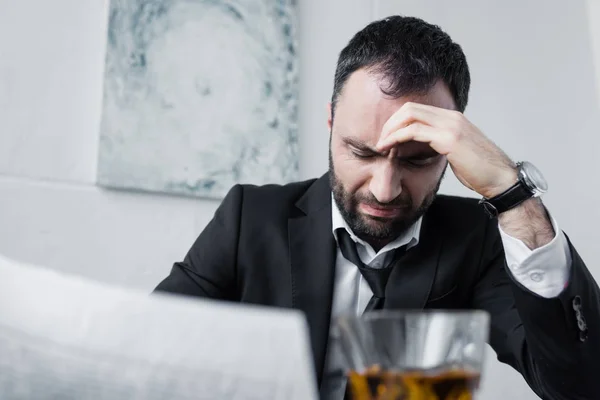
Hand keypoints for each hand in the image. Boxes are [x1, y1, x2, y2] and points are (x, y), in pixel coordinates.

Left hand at [376, 102, 516, 198]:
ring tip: (380, 145)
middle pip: (410, 108)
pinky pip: (414, 131)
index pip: (418, 110)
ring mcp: (451, 125)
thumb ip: (440, 144)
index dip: (398, 122)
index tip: (387, 138)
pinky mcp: (449, 138)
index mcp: (453, 118)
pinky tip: (389, 148)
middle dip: (390, 123)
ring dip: (390, 130)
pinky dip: (396, 138)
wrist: (501, 180)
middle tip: (380, 140)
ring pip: (410, 115)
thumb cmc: (480, 171)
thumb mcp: (457, 152)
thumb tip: (423, 147)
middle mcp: (451, 117)